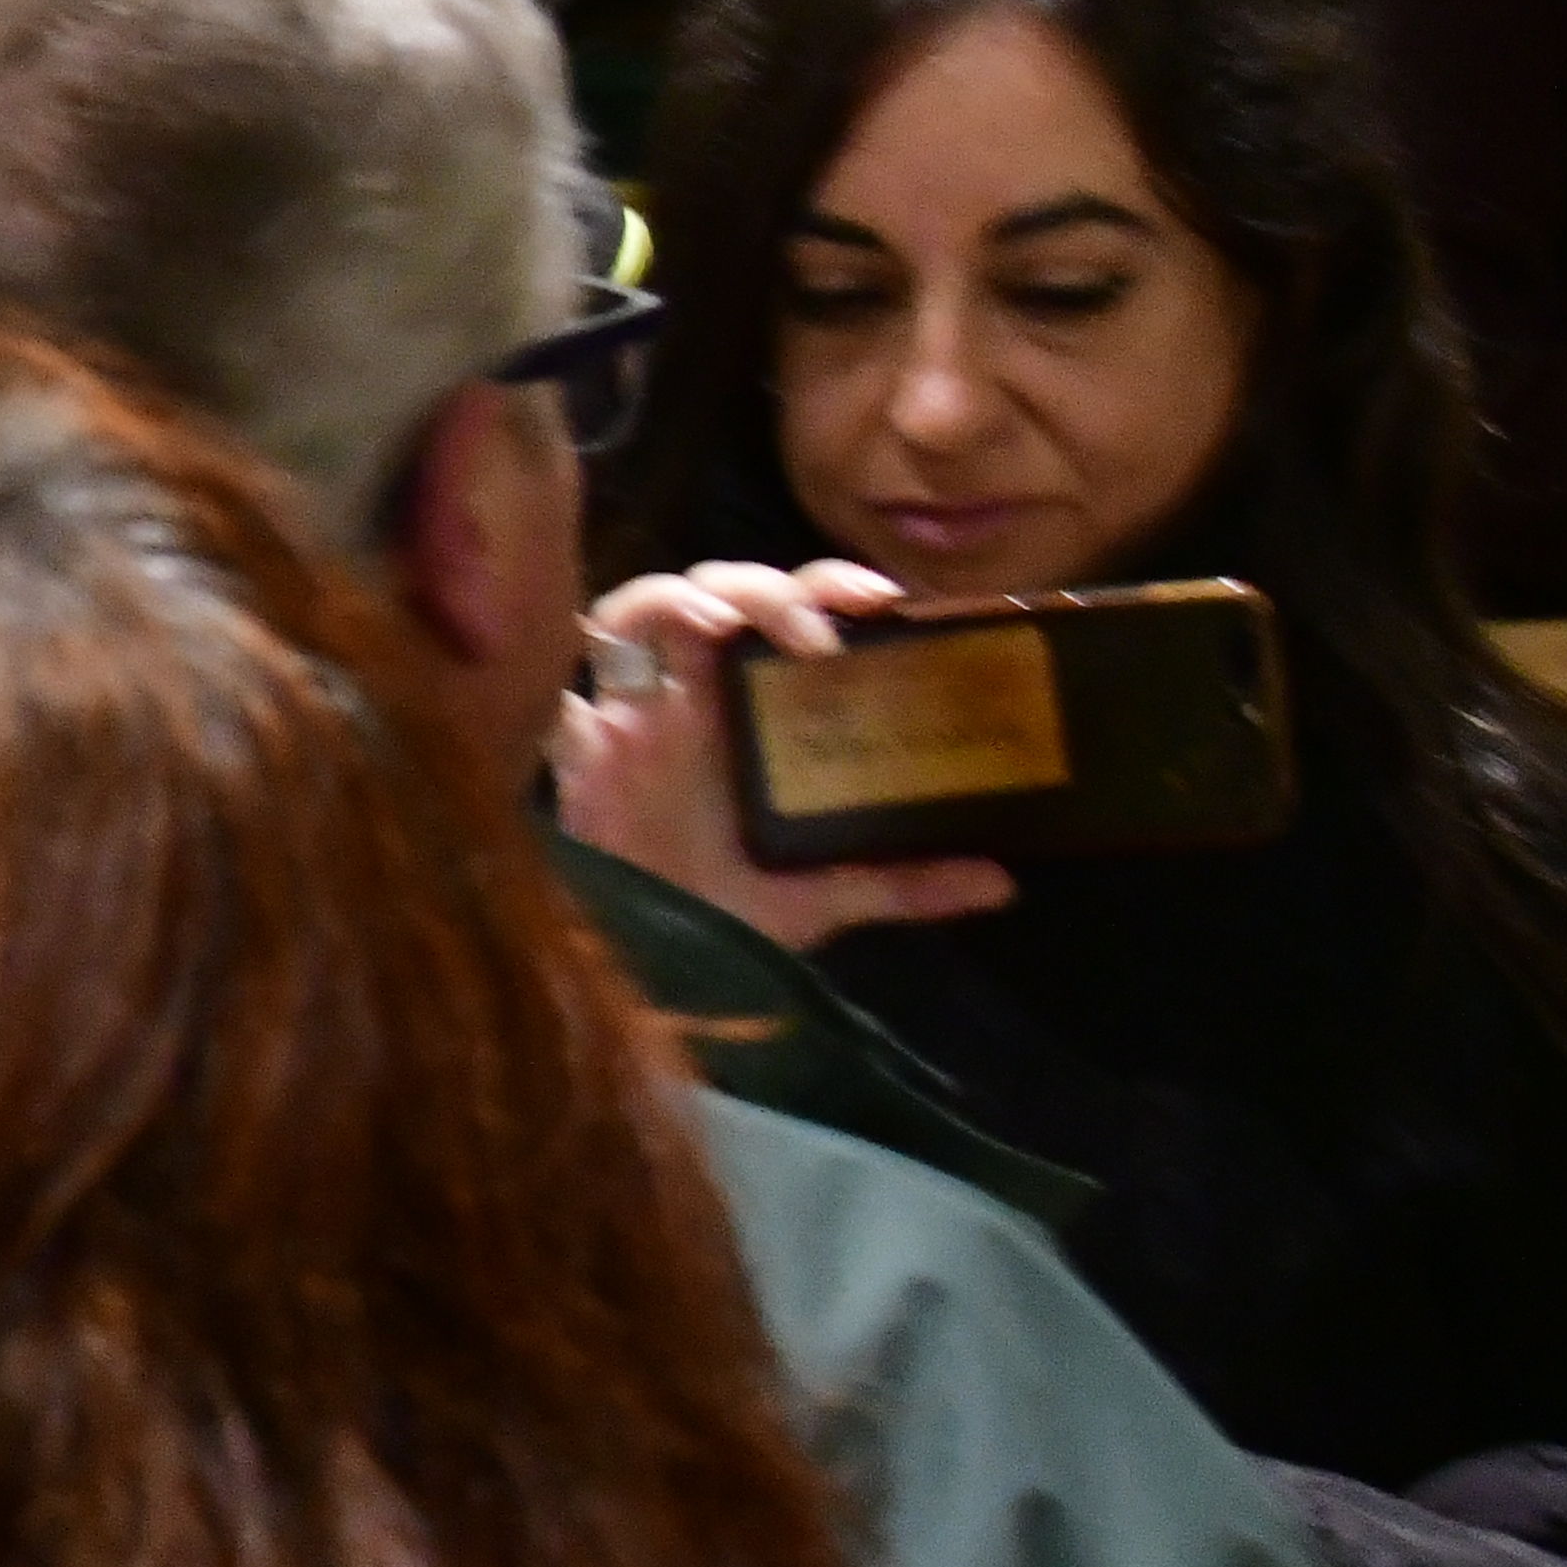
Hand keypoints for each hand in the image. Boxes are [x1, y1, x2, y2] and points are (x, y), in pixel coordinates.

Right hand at [554, 560, 1022, 946]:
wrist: (655, 982)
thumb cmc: (733, 919)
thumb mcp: (830, 896)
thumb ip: (908, 882)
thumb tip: (1006, 882)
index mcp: (755, 712)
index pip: (788, 613)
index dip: (825, 585)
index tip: (880, 599)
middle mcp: (692, 697)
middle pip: (714, 591)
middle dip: (762, 586)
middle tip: (815, 628)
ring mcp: (630, 718)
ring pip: (634, 609)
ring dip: (680, 600)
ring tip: (726, 628)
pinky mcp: (577, 754)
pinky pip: (561, 688)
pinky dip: (582, 672)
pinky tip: (628, 690)